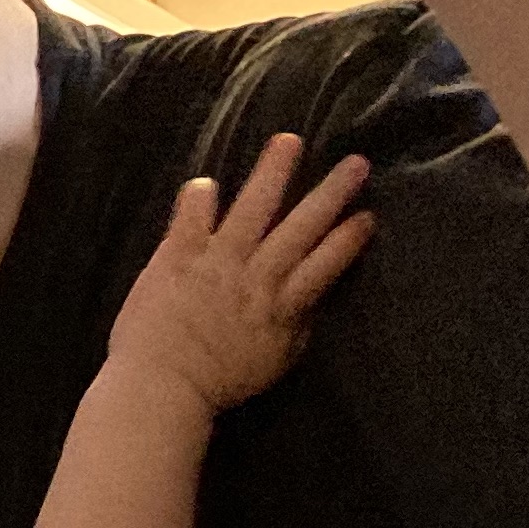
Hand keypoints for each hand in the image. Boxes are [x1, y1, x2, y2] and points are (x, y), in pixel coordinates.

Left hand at [104, 133, 373, 411]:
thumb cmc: (217, 383)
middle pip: (303, 226)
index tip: (368, 216)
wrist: (160, 387)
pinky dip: (199, 199)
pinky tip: (205, 182)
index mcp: (283, 305)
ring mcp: (217, 262)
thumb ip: (296, 328)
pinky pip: (192, 219)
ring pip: (253, 207)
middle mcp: (257, 276)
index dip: (349, 239)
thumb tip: (314, 301)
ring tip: (289, 140)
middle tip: (357, 162)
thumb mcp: (274, 362)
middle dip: (332, 192)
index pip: (327, 265)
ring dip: (273, 172)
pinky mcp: (177, 258)